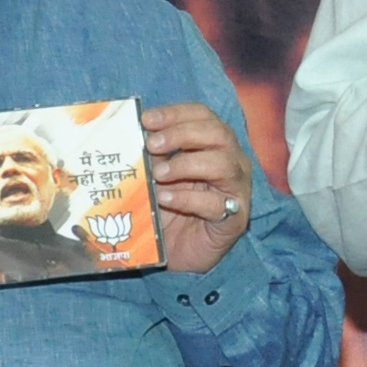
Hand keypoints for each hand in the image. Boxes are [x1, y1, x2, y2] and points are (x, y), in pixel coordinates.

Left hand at [142, 101, 252, 271]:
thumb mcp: (156, 176)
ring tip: (158, 174)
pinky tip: (165, 198)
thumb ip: (151, 157)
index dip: (176, 113)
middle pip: (218, 133)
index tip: (147, 120)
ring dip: (186, 164)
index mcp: (213, 144)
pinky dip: (187, 198)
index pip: (202, 115)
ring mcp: (237, 189)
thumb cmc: (168, 209)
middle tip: (152, 144)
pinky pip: (216, 203)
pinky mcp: (235, 218)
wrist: (178, 252)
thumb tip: (129, 137)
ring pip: (223, 164)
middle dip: (182, 134)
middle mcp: (232, 161)